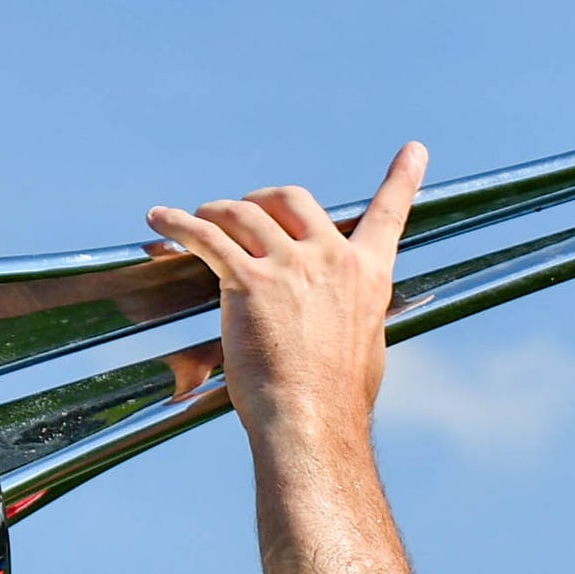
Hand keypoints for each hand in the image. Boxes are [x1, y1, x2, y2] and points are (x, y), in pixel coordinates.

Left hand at [145, 142, 425, 457]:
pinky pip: (207, 238)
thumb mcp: (366, 350)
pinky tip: (160, 220)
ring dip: (218, 212)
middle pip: (294, 199)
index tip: (414, 150)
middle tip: (245, 212)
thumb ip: (355, 318)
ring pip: (245, 213)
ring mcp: (289, 266)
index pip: (389, 215)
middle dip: (264, 200)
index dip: (402, 179)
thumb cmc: (337, 403)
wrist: (312, 423)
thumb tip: (349, 321)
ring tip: (199, 219)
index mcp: (368, 275)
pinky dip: (179, 224)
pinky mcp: (248, 281)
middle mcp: (330, 259)